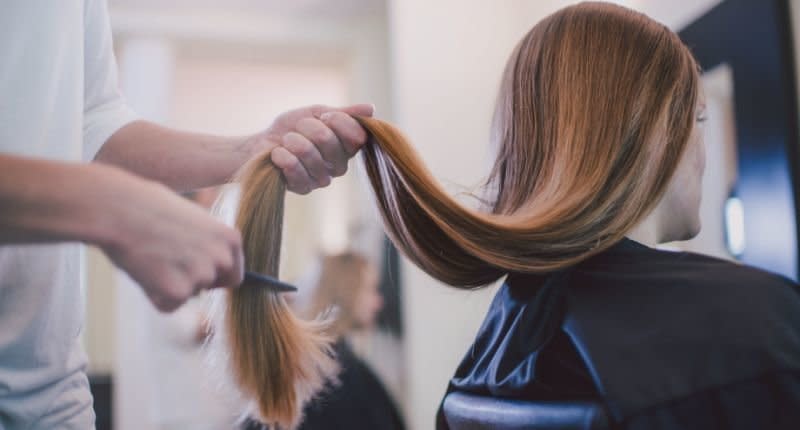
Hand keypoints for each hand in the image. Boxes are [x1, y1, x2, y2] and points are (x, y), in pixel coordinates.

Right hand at [98, 166, 243, 311]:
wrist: (119, 208)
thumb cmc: (149, 206)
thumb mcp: (192, 218)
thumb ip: (207, 243)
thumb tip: (210, 265)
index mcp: (230, 238)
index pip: (233, 274)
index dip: (212, 275)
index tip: (193, 270)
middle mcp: (222, 258)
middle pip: (211, 287)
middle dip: (191, 281)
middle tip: (165, 261)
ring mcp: (201, 276)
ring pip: (187, 295)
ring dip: (169, 285)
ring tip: (150, 258)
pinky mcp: (178, 292)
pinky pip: (167, 306)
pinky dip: (153, 296)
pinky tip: (143, 271)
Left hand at [256, 104, 374, 193]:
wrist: (261, 145)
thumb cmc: (291, 128)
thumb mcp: (316, 114)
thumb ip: (342, 113)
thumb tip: (371, 109)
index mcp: (347, 148)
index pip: (357, 136)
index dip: (339, 121)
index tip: (323, 115)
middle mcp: (339, 166)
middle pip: (329, 140)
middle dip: (307, 127)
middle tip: (298, 128)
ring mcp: (322, 179)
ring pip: (309, 152)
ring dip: (292, 140)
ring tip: (286, 141)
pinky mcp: (303, 188)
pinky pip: (294, 168)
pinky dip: (281, 155)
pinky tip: (277, 154)